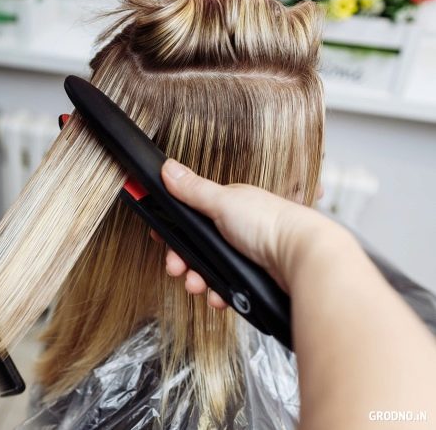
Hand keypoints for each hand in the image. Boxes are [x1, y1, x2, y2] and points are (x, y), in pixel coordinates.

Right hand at [157, 159, 348, 306]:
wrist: (302, 258)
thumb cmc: (270, 223)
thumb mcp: (223, 201)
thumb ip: (193, 189)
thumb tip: (167, 167)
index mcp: (229, 207)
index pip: (192, 217)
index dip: (175, 229)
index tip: (162, 238)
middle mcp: (237, 229)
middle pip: (197, 247)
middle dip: (182, 260)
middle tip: (176, 269)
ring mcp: (246, 254)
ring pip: (210, 269)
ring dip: (198, 279)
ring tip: (197, 286)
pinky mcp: (253, 276)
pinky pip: (228, 287)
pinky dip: (219, 293)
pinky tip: (219, 296)